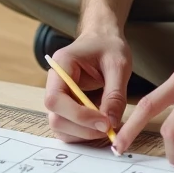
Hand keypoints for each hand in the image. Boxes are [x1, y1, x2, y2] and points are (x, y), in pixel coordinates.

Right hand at [43, 28, 131, 143]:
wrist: (104, 38)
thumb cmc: (109, 46)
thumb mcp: (118, 65)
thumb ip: (115, 94)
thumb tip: (111, 123)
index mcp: (61, 65)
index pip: (56, 99)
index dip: (79, 116)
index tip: (105, 123)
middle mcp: (54, 82)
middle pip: (55, 117)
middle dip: (83, 128)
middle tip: (110, 128)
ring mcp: (58, 96)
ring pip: (60, 126)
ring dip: (83, 134)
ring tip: (108, 128)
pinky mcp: (66, 106)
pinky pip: (68, 126)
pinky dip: (84, 133)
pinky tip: (102, 126)